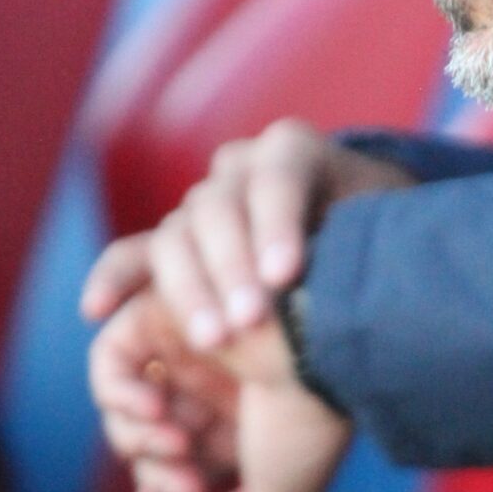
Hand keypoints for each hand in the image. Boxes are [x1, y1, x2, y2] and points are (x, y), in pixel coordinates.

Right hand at [80, 121, 412, 350]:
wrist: (359, 245)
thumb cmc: (386, 241)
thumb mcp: (395, 230)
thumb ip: (383, 237)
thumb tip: (387, 263)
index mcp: (293, 151)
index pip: (277, 175)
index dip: (277, 222)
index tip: (286, 274)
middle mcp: (240, 168)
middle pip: (220, 208)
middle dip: (233, 266)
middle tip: (251, 320)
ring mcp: (205, 205)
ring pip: (179, 234)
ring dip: (191, 288)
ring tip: (216, 340)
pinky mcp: (181, 244)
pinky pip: (136, 254)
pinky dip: (117, 279)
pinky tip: (98, 309)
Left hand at [89, 295, 352, 491]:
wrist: (320, 349)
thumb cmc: (308, 426)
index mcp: (243, 426)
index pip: (180, 469)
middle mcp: (211, 386)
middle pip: (148, 443)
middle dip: (154, 476)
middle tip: (186, 487)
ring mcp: (184, 348)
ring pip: (125, 406)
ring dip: (136, 439)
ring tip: (175, 442)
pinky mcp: (161, 313)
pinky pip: (110, 355)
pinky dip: (116, 392)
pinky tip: (153, 411)